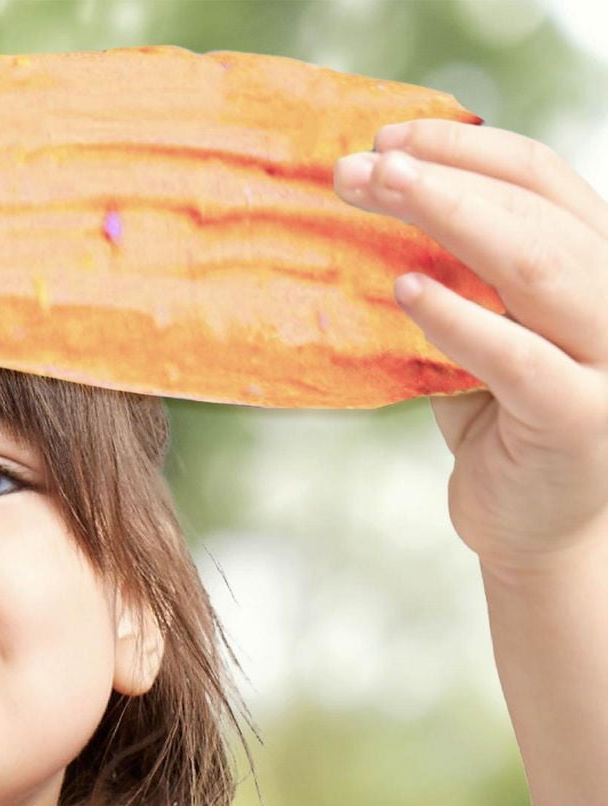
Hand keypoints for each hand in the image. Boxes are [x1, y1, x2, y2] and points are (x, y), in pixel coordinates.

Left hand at [333, 119, 607, 580]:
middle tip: (356, 168)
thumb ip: (453, 282)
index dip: (465, 149)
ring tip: (379, 198)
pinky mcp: (577, 417)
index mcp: (592, 263)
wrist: (530, 531)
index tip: (386, 141)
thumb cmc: (498, 427)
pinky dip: (461, 319)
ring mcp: (606, 357)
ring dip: (450, 222)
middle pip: (535, 209)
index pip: (539, 177)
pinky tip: (405, 291)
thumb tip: (371, 218)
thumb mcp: (473, 340)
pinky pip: (519, 356)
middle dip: (442, 178)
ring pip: (538, 265)